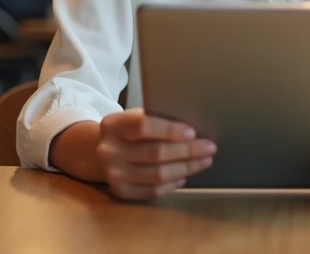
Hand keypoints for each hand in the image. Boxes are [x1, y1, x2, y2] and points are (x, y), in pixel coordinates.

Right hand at [94, 109, 215, 199]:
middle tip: (209, 147)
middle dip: (187, 151)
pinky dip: (172, 183)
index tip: (193, 132)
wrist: (100, 152)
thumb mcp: (134, 117)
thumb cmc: (128, 131)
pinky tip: (184, 175)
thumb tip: (194, 129)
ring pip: (157, 174)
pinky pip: (152, 191)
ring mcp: (113, 174)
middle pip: (155, 153)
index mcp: (112, 125)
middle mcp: (108, 151)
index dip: (169, 130)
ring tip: (203, 161)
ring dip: (185, 168)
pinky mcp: (120, 191)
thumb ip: (156, 119)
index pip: (143, 126)